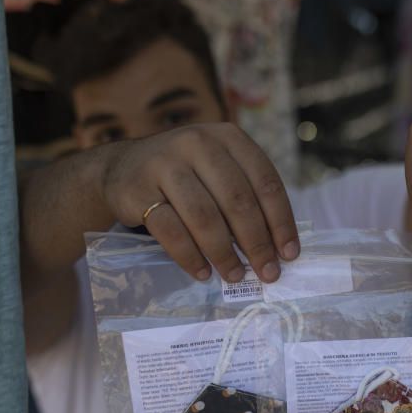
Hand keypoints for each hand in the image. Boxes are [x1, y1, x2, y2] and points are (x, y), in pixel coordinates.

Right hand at [101, 122, 298, 282]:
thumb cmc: (185, 175)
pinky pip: (170, 231)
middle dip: (256, 243)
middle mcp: (197, 143)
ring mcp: (165, 165)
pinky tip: (203, 273)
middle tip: (268, 273)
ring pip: (204, 217)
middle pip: (237, 200)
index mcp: (228, 136)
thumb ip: (245, 197)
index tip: (289, 253)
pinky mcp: (138, 190)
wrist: (122, 168)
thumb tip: (276, 249)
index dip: (281, 221)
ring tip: (235, 276)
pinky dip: (190, 257)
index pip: (265, 181)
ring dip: (224, 253)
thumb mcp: (218, 170)